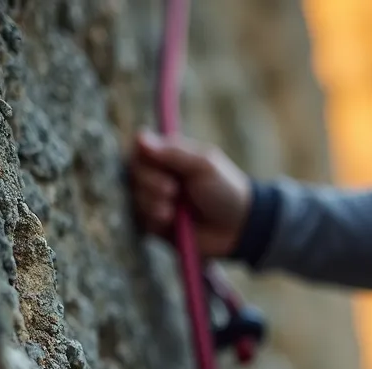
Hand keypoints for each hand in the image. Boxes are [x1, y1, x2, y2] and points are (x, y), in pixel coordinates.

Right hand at [129, 130, 252, 256]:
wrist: (239, 228)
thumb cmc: (225, 190)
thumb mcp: (204, 166)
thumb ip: (173, 153)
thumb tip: (139, 137)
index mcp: (170, 157)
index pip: (139, 149)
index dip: (141, 155)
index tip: (153, 161)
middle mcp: (158, 176)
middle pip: (132, 172)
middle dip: (149, 182)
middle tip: (172, 190)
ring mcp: (155, 200)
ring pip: (133, 196)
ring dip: (151, 201)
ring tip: (172, 210)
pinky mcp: (156, 224)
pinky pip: (139, 218)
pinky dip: (152, 218)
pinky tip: (170, 220)